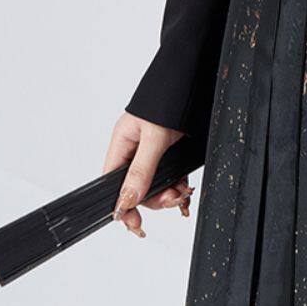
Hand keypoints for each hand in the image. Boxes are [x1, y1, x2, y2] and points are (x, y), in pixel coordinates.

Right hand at [105, 112, 191, 237]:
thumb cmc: (168, 100)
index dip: (123, 205)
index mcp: (121, 144)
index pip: (113, 184)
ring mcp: (152, 152)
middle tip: (173, 201)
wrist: (193, 81)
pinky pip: (170, 178)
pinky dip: (178, 186)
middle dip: (155, 199)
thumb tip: (127, 200)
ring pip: (155, 186)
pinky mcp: (169, 153)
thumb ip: (141, 170)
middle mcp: (134, 150)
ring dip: (169, 194)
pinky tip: (185, 188)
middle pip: (136, 188)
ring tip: (183, 193)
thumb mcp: (154, 138)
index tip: (135, 224)